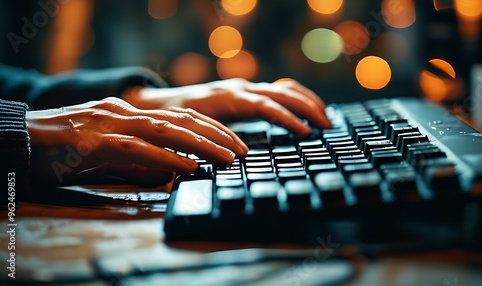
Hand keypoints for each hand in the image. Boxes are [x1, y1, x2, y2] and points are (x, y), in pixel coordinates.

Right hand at [26, 97, 246, 185]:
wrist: (20, 138)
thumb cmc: (64, 146)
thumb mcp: (109, 148)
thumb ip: (140, 157)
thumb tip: (171, 170)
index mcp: (130, 112)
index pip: (180, 116)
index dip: (211, 128)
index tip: (235, 142)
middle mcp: (126, 112)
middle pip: (182, 119)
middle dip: (217, 135)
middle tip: (243, 151)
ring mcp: (112, 123)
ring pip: (166, 130)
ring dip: (201, 144)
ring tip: (227, 158)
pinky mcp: (96, 141)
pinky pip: (138, 149)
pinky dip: (166, 157)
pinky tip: (188, 166)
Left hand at [123, 78, 330, 136]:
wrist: (161, 104)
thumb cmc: (174, 120)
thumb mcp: (191, 131)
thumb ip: (214, 140)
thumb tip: (240, 155)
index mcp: (228, 98)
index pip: (265, 106)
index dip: (286, 118)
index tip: (305, 133)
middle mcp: (240, 89)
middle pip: (281, 93)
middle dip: (306, 108)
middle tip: (326, 126)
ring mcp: (244, 88)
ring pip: (283, 88)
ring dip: (306, 101)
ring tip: (325, 117)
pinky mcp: (246, 92)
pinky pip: (277, 89)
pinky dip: (296, 98)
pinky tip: (307, 109)